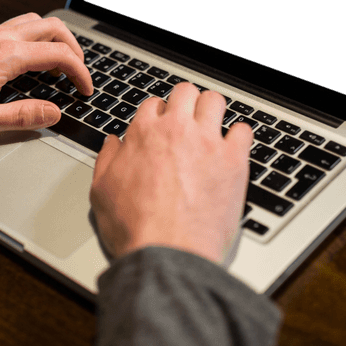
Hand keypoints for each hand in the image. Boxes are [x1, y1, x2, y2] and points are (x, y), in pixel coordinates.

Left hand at [0, 13, 93, 139]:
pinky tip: (29, 61)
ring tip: (59, 65)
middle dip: (74, 47)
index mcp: (5, 55)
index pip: (58, 54)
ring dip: (54, 38)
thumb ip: (22, 117)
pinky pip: (16, 28)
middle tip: (79, 73)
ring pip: (33, 22)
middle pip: (51, 26)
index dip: (80, 73)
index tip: (85, 90)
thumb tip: (54, 113)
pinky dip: (34, 39)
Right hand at [90, 83, 252, 264]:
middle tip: (187, 120)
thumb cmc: (135, 227)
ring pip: (215, 101)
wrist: (167, 253)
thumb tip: (112, 143)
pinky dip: (238, 137)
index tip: (161, 127)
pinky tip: (232, 149)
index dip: (157, 115)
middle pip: (186, 92)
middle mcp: (177, 130)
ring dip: (212, 111)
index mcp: (144, 133)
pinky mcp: (233, 161)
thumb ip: (107, 160)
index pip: (154, 103)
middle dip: (186, 103)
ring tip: (211, 127)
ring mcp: (208, 142)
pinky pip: (243, 131)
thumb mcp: (101, 191)